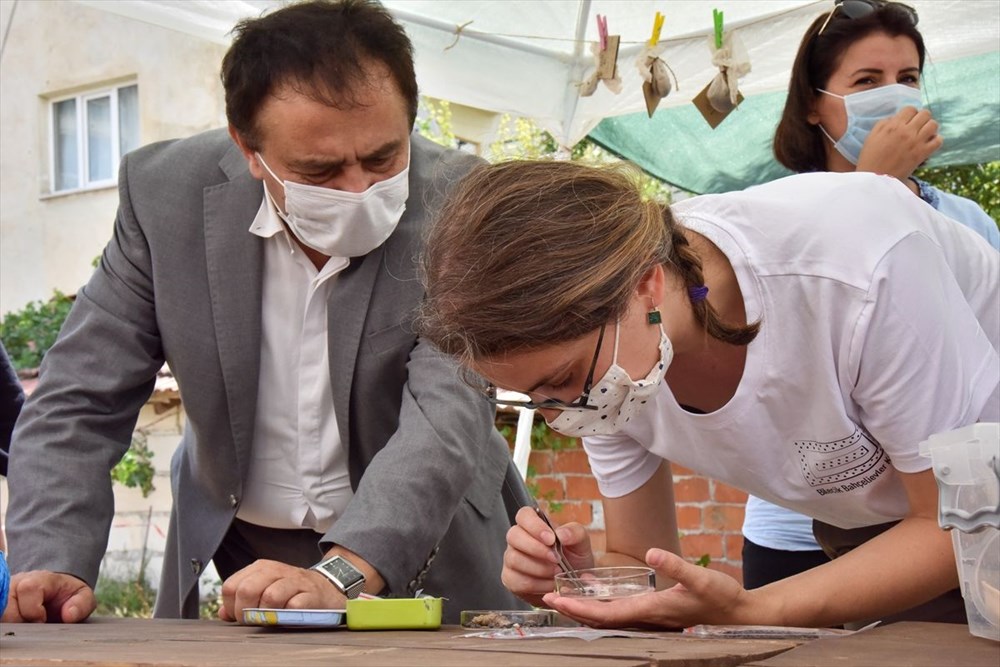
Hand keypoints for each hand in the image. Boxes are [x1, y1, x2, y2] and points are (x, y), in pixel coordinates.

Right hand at [1, 571, 95, 622]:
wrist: (55, 593)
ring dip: (12, 624)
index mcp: (39, 578)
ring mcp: (5, 595)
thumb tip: (69, 615)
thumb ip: (82, 604)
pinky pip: (0, 618)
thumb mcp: (82, 596)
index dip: (34, 610)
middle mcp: (17, 584)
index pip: (28, 588)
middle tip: (34, 625)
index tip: (43, 620)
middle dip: (21, 621)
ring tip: (27, 625)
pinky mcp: (1, 606)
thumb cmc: (67, 595)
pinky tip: (19, 625)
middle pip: (8, 607)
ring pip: (1, 615)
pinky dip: (7, 624)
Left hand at [219, 559, 345, 622]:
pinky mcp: (311, 594)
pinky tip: (290, 615)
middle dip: (247, 612)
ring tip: (274, 618)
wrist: (327, 587)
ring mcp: (294, 581)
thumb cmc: (291, 591)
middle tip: (256, 620)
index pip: (231, 586)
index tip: (244, 615)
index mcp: (260, 568)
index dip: (233, 607)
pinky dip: (289, 615)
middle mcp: (276, 571)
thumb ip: (242, 599)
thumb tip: (223, 612)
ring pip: (270, 596)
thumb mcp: (264, 589)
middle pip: (247, 590)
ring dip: (269, 614)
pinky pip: (294, 606)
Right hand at [501, 506, 593, 606]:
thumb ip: (574, 533)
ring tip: (556, 572)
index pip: (524, 515)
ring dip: (538, 568)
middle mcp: (518, 539)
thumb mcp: (581, 544)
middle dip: (536, 548)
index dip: (534, 525)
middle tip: (556, 558)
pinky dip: (537, 585)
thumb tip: (561, 534)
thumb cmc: (574, 559)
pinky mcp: (511, 579)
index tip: (550, 539)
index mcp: (534, 525)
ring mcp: (511, 559)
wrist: (572, 586)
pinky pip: (517, 581)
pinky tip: (549, 584)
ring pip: (514, 559)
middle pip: (513, 536)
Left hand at [541, 548, 752, 628]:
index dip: (579, 609)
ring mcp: (651, 618)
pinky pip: (621, 613)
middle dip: (573, 611)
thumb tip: (651, 552)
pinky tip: (595, 596)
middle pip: (601, 618)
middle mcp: (646, 617)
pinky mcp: (656, 613)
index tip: (556, 601)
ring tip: (563, 599)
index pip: (606, 613)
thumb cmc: (721, 596)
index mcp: (651, 609)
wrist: (739, 614)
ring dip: (585, 610)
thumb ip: (675, 564)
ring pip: (609, 617)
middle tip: (546, 599)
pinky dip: (603, 606)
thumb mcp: (700, 576)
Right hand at [856, 106, 941, 181]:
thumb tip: (896, 118)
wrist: (875, 179)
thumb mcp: (871, 136)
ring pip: (933, 124)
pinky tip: (928, 144)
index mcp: (893, 125)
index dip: (910, 113)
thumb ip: (884, 123)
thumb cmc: (870, 158)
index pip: (910, 109)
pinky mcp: (922, 154)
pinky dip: (935, 140)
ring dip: (930, 128)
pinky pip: (938, 140)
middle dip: (922, 118)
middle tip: (917, 126)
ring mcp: (916, 142)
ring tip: (924, 134)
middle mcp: (906, 131)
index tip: (908, 120)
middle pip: (925, 114)